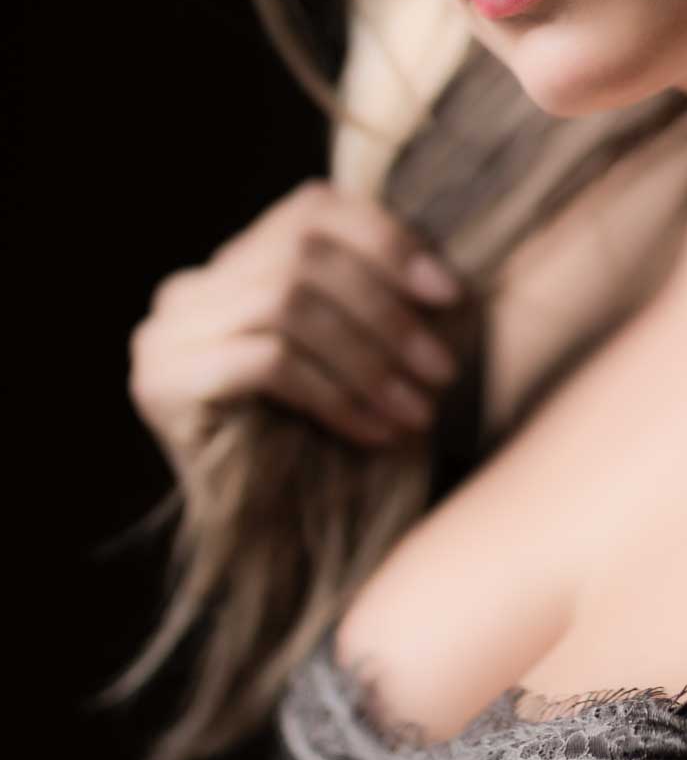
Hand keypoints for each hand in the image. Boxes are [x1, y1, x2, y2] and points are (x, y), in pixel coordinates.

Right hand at [128, 178, 463, 473]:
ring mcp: (167, 334)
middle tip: (442, 368)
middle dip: (386, 310)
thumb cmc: (320, 443)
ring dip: (369, 358)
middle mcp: (189, 290)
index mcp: (233, 263)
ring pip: (287, 305)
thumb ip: (372, 296)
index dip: (387, 240)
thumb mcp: (349, 353)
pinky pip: (268, 363)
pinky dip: (336, 395)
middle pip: (301, 255)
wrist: (264, 549)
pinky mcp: (165, 382)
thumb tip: (447, 272)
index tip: (449, 292)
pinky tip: (377, 432)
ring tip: (418, 407)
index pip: (311, 210)